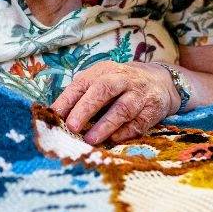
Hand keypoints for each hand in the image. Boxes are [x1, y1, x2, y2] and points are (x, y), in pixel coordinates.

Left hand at [50, 61, 179, 144]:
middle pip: (104, 90)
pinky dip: (124, 133)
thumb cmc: (119, 86)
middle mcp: (123, 79)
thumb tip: (56, 116)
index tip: (53, 116)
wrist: (159, 82)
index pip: (83, 83)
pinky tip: (112, 140)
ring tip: (90, 139)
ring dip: (105, 125)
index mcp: (104, 71)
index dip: (67, 99)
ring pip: (123, 108)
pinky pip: (138, 123)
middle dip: (86, 108)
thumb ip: (81, 95)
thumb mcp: (100, 81)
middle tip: (71, 126)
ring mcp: (139, 94)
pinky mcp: (152, 110)